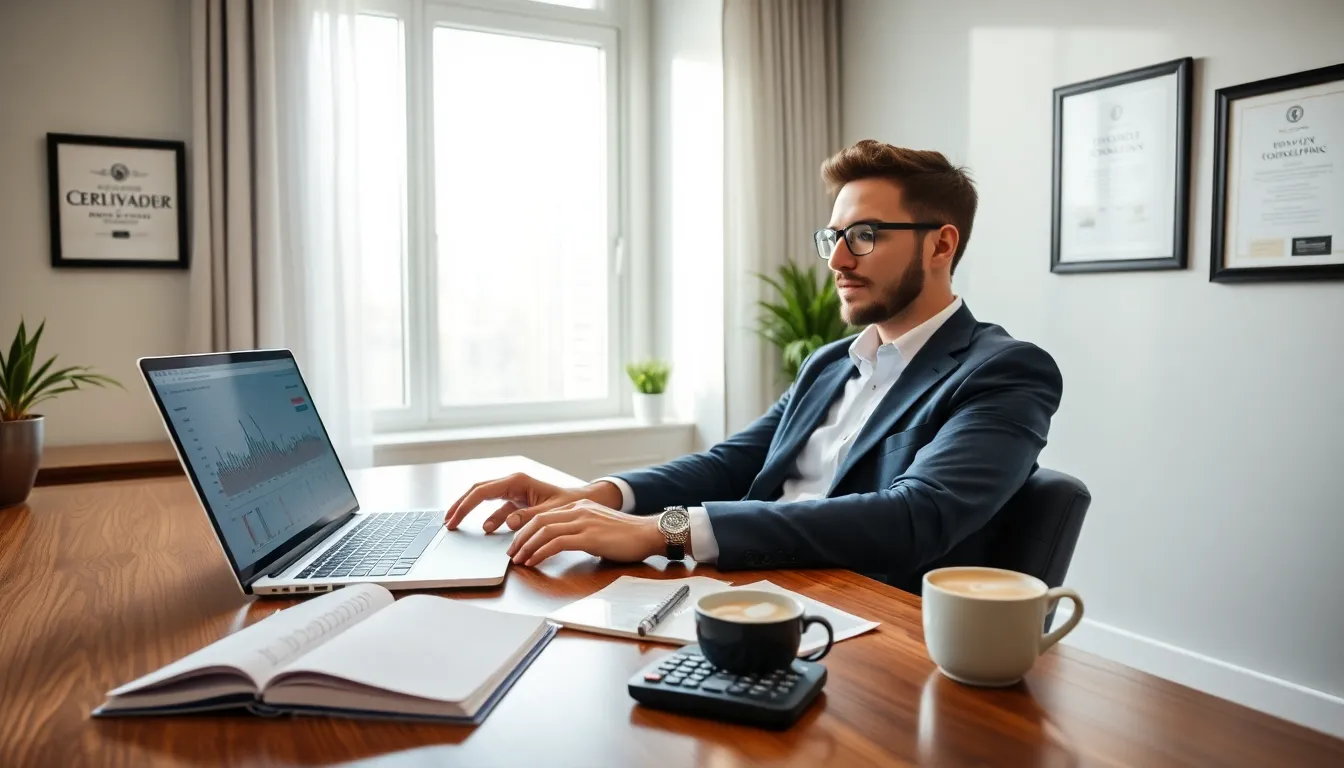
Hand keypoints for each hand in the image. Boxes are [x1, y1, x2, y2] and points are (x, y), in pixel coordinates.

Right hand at [444, 472, 623, 532]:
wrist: (584, 503)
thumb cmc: (570, 504)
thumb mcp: (550, 512)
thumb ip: (528, 517)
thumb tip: (507, 523)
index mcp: (518, 481)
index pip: (483, 491)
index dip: (465, 505)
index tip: (453, 518)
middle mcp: (513, 483)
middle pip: (478, 492)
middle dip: (461, 506)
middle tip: (447, 521)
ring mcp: (514, 492)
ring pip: (485, 500)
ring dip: (472, 512)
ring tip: (458, 525)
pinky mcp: (518, 502)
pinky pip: (498, 510)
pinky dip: (490, 519)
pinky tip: (486, 529)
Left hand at [507, 500, 665, 566]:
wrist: (649, 533)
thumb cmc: (628, 536)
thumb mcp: (599, 527)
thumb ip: (581, 531)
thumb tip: (566, 545)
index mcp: (580, 506)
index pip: (545, 515)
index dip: (527, 529)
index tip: (518, 543)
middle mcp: (579, 510)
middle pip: (539, 520)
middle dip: (521, 537)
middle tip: (512, 553)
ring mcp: (584, 522)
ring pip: (544, 530)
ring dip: (527, 546)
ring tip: (518, 560)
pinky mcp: (589, 536)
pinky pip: (557, 543)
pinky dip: (541, 552)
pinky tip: (534, 561)